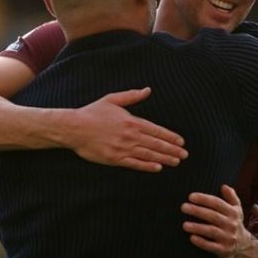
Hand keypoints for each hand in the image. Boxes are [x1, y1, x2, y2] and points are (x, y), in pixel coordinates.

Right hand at [66, 87, 186, 171]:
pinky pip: (134, 163)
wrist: (73, 128)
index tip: (181, 141)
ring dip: (164, 158)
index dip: (170, 136)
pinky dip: (147, 166)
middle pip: (156, 144)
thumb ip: (132, 96)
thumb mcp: (112, 100)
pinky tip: (158, 168)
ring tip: (176, 162)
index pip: (156, 130)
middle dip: (172, 149)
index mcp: (131, 121)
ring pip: (148, 155)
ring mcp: (122, 148)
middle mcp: (130, 135)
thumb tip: (148, 90)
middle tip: (184, 155)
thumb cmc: (92, 112)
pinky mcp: (114, 159)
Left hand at [181, 184, 254, 257]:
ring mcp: (228, 238)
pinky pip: (212, 247)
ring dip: (198, 228)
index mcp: (233, 212)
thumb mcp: (236, 209)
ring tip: (184, 225)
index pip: (217, 203)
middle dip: (198, 211)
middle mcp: (231, 224)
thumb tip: (224, 186)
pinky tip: (191, 238)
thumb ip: (231, 196)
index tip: (190, 197)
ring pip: (212, 231)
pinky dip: (202, 243)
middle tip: (183, 207)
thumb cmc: (233, 223)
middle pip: (213, 216)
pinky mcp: (224, 250)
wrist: (243, 246)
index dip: (204, 199)